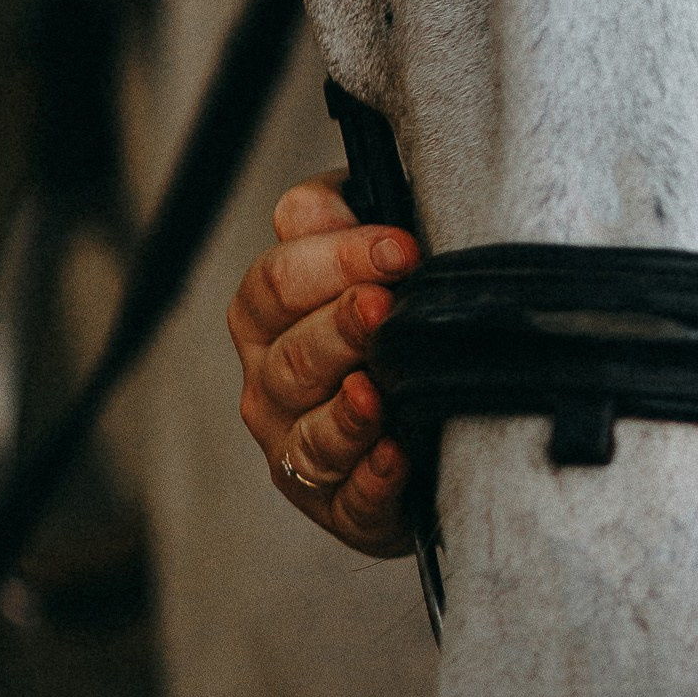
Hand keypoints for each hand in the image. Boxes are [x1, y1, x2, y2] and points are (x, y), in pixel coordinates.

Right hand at [229, 179, 418, 557]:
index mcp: (269, 315)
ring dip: (347, 411)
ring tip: (379, 389)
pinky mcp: (342, 509)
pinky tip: (397, 456)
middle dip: (338, 327)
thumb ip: (349, 216)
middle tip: (384, 306)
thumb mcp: (373, 257)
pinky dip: (373, 478)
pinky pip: (350, 499)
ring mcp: (298, 450)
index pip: (276, 279)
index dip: (336, 257)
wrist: (428, 416)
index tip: (402, 245)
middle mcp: (271, 384)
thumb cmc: (393, 320)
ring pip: (311, 433)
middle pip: (290, 355)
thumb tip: (351, 188)